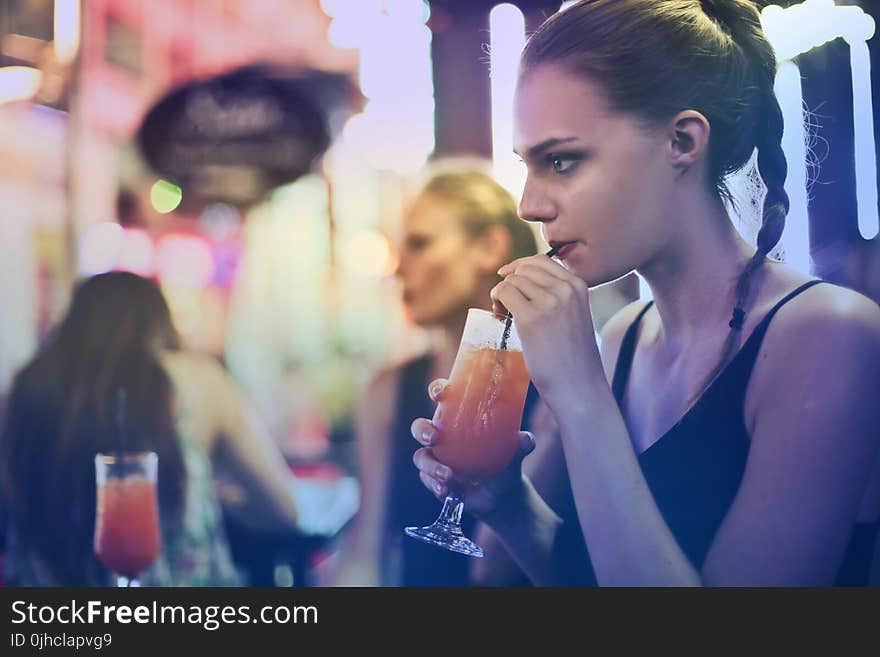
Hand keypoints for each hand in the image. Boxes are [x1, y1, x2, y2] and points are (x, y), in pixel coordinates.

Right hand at [410, 379, 535, 519]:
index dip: (437, 390)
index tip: (441, 394)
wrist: (502, 495)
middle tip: (434, 438)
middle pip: (419, 427)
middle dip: (422, 431)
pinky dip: (436, 486)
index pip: (442, 397)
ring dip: (431, 466)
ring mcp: (435, 458)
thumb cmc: (505, 463)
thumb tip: (525, 439)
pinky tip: (448, 491)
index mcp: (458, 418)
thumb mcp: (513, 454)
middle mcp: (442, 436)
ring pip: (420, 457)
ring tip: (449, 476)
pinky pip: (427, 480)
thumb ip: (520, 445)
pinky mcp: (432, 479)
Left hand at [492, 254, 601, 405]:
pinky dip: (496, 300)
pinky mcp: (530, 318)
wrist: (578, 386)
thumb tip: (523, 281)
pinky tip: (500, 315)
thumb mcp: (575, 315)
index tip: (509, 279)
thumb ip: (558, 296)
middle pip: (525, 268)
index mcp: (578, 286)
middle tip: (506, 305)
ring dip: (502, 293)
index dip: (520, 268)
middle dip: (511, 281)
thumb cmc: (572, 356)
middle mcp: (565, 290)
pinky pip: (504, 292)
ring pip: (513, 280)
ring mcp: (549, 302)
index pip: (543, 260)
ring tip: (504, 314)